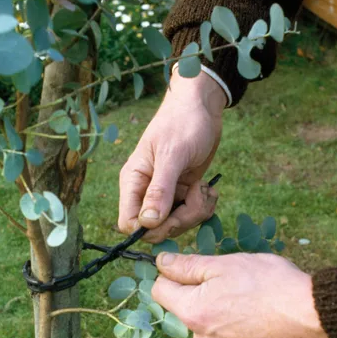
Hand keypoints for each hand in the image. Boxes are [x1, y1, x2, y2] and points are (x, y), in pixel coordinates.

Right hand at [118, 71, 226, 242]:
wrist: (203, 108)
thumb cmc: (183, 123)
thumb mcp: (172, 155)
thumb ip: (160, 189)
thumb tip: (148, 223)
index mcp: (134, 181)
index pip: (129, 223)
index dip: (150, 229)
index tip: (172, 217)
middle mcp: (146, 192)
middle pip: (156, 229)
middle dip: (181, 220)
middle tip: (197, 197)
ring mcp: (166, 194)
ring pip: (176, 224)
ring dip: (196, 211)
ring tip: (205, 188)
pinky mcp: (182, 194)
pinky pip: (191, 215)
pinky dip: (203, 206)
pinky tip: (208, 188)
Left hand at [152, 251, 336, 337]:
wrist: (315, 319)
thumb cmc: (271, 285)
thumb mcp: (225, 264)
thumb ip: (187, 265)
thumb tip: (161, 263)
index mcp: (192, 314)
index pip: (159, 290)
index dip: (172, 273)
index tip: (192, 265)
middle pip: (185, 309)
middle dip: (201, 293)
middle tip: (234, 281)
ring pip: (207, 325)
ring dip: (220, 311)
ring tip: (251, 300)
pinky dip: (236, 327)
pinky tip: (259, 317)